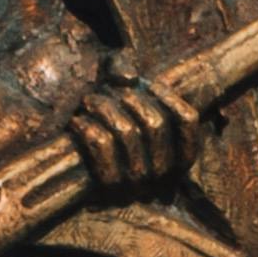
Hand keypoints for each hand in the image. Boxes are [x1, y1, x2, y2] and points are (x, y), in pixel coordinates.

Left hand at [60, 77, 199, 201]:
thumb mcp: (115, 92)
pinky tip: (78, 122)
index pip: (187, 120)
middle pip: (155, 124)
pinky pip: (102, 147)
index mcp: (179, 156)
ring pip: (126, 133)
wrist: (70, 175)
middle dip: (130, 99)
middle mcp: (165, 173)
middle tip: (110, 90)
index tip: (149, 83)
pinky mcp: (111, 188)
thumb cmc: (101, 127)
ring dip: (103, 109)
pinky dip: (86, 128)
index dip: (169, 96)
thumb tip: (128, 78)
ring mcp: (139, 184)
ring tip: (89, 101)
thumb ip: (122, 68)